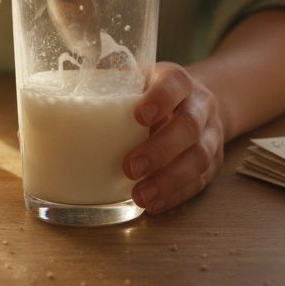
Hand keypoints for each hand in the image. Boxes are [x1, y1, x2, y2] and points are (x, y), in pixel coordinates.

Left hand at [124, 63, 225, 213]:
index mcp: (180, 82)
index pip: (176, 83)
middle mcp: (200, 106)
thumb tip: (71, 103)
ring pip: (199, 158)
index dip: (161, 98)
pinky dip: (177, 194)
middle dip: (160, 150)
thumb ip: (116, 88)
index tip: (139, 115)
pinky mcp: (213, 162)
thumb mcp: (140, 81)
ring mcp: (211, 136)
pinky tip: (155, 204)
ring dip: (169, 180)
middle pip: (189, 126)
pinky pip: (200, 180)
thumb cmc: (156, 94)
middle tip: (130, 168)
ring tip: (140, 196)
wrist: (198, 104)